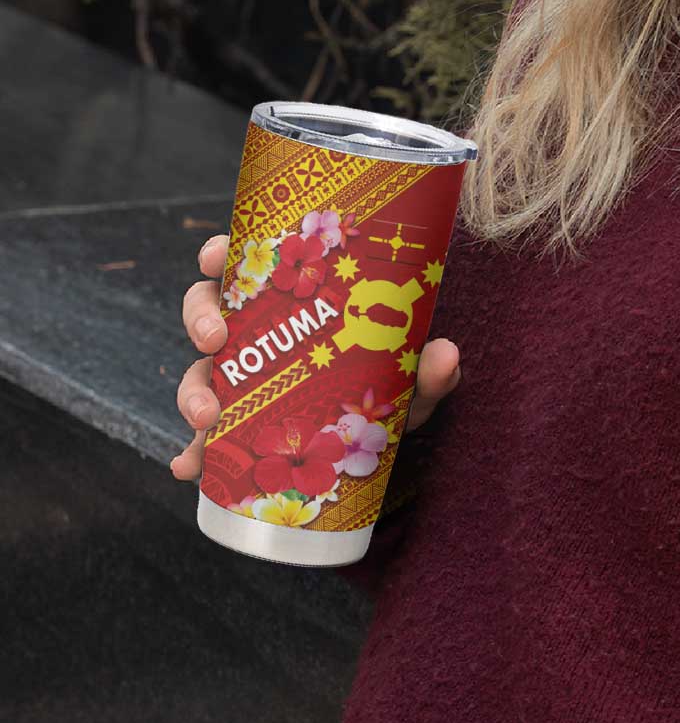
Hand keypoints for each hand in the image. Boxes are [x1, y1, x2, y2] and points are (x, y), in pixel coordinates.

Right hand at [169, 234, 461, 479]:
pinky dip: (193, 453)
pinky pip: (205, 438)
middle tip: (215, 340)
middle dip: (200, 320)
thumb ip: (427, 368)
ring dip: (192, 390)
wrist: (386, 434)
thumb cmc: (392, 383)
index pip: (247, 263)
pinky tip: (190, 468)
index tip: (216, 257)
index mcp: (291, 300)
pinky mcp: (238, 427)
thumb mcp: (409, 375)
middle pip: (208, 310)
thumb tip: (446, 355)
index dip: (221, 254)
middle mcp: (259, 332)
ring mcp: (243, 379)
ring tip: (206, 418)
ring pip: (199, 371)